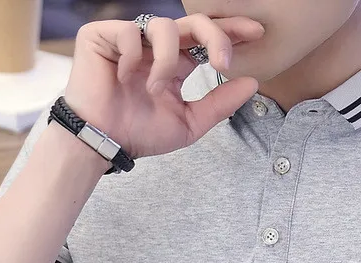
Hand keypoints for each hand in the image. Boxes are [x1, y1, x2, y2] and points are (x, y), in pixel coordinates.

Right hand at [62, 14, 264, 158]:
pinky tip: (122, 77)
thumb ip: (219, 103)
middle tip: (223, 62)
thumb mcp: (189, 123)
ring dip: (165, 62)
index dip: (231, 32)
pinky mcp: (103, 35)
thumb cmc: (140, 133)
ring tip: (154, 89)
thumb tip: (253, 82)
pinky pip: (130, 32)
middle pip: (194, 22)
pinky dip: (132, 57)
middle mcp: (156, 46)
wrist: (102, 141)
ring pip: (164, 27)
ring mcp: (131, 38)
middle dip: (215, 36)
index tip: (258, 32)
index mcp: (176, 63)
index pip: (207, 39)